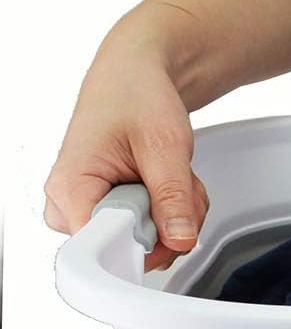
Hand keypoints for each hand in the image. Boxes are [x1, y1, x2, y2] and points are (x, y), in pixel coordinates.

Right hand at [45, 17, 208, 271]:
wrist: (134, 77)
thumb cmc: (136, 98)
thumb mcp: (164, 146)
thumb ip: (172, 197)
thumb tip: (179, 240)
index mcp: (71, 188)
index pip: (98, 250)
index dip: (142, 248)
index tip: (167, 227)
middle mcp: (71, 205)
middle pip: (129, 250)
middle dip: (171, 225)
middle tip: (181, 187)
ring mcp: (89, 211)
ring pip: (147, 244)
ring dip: (177, 216)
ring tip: (175, 178)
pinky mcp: (108, 212)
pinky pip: (150, 234)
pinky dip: (173, 212)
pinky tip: (170, 183)